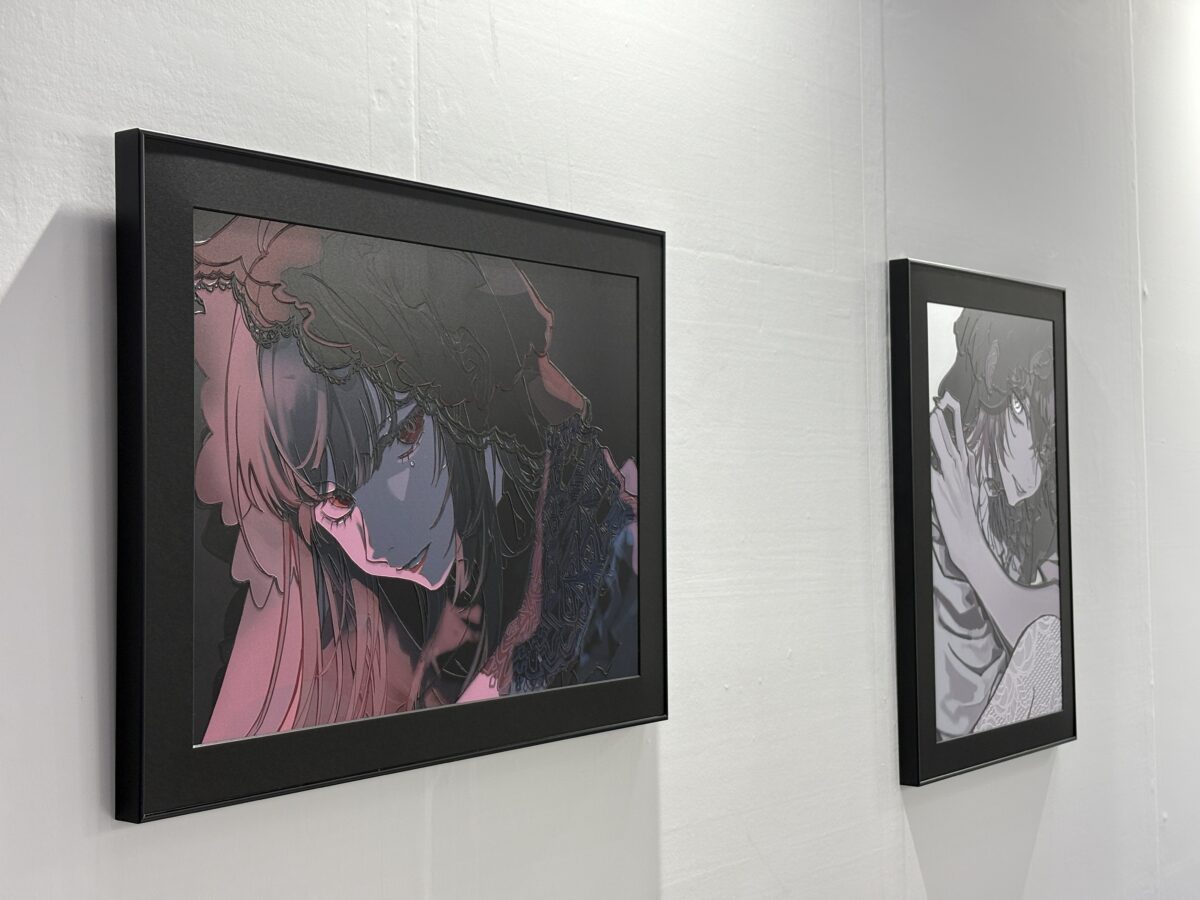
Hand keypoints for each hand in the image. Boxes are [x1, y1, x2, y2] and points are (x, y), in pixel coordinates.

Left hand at [930, 395, 990, 584]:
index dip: (954, 426)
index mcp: (964, 475)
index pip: (959, 444)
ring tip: (934, 417)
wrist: (969, 544)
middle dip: (946, 424)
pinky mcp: (941, 494)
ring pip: (945, 453)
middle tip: (940, 405)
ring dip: (939, 435)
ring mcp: (951, 484)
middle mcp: (959, 477)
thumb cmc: (962, 522)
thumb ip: (952, 477)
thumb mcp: (960, 494)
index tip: (949, 410)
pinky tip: (926, 450)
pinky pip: (933, 474)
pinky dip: (930, 461)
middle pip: (952, 444)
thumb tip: (940, 463)